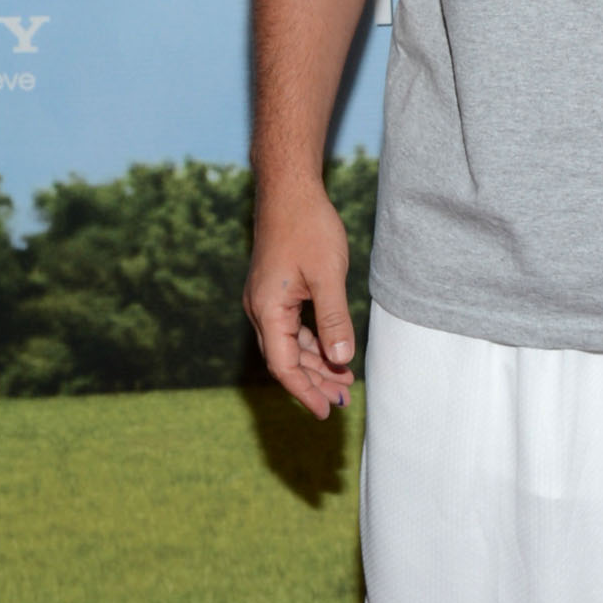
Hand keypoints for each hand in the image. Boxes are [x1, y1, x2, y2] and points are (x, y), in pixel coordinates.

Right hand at [245, 182, 355, 416]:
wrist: (289, 191)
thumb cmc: (307, 227)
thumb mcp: (328, 275)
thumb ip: (333, 320)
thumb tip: (341, 361)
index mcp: (268, 310)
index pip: (283, 365)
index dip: (304, 391)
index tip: (325, 411)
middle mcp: (260, 310)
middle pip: (285, 360)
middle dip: (313, 383)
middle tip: (342, 401)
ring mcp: (266, 301)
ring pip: (289, 345)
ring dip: (315, 365)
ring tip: (342, 382)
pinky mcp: (276, 292)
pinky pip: (292, 328)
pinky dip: (312, 343)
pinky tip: (332, 352)